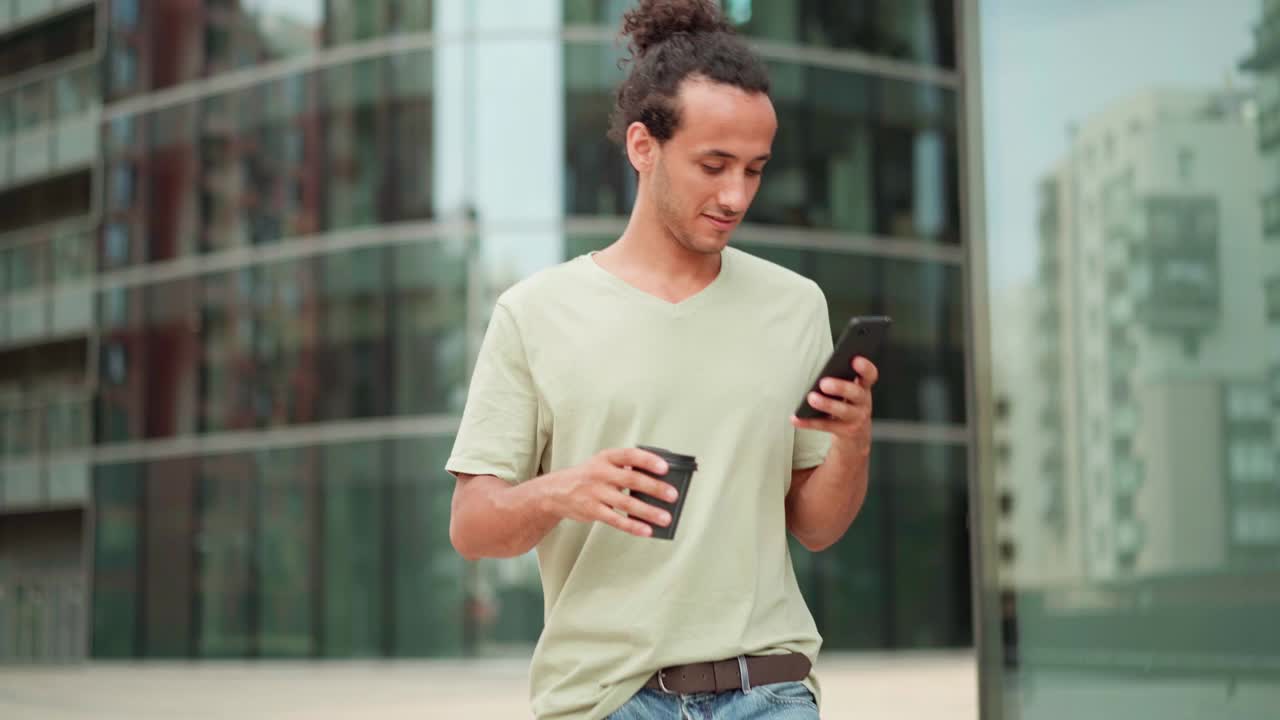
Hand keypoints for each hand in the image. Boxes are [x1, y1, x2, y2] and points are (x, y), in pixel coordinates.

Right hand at [539, 448, 678, 536]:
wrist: (556, 491)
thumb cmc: (588, 476)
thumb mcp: (603, 464)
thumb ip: (626, 468)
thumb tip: (658, 481)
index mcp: (606, 457)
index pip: (630, 455)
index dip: (648, 460)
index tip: (665, 468)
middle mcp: (600, 473)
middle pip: (632, 479)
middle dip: (655, 488)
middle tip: (673, 495)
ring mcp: (595, 492)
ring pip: (627, 503)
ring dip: (649, 511)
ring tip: (666, 518)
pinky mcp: (592, 510)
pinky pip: (616, 520)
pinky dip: (633, 526)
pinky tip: (647, 530)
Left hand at [790, 356, 878, 451]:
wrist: (857, 435)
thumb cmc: (849, 405)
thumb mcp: (850, 392)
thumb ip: (841, 380)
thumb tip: (821, 375)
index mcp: (863, 387)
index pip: (870, 375)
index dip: (865, 368)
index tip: (855, 360)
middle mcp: (863, 402)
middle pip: (855, 393)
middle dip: (840, 387)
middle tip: (824, 383)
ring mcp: (856, 418)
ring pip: (843, 411)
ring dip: (826, 404)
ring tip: (811, 398)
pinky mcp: (845, 431)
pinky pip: (826, 425)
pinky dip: (809, 423)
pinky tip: (796, 418)